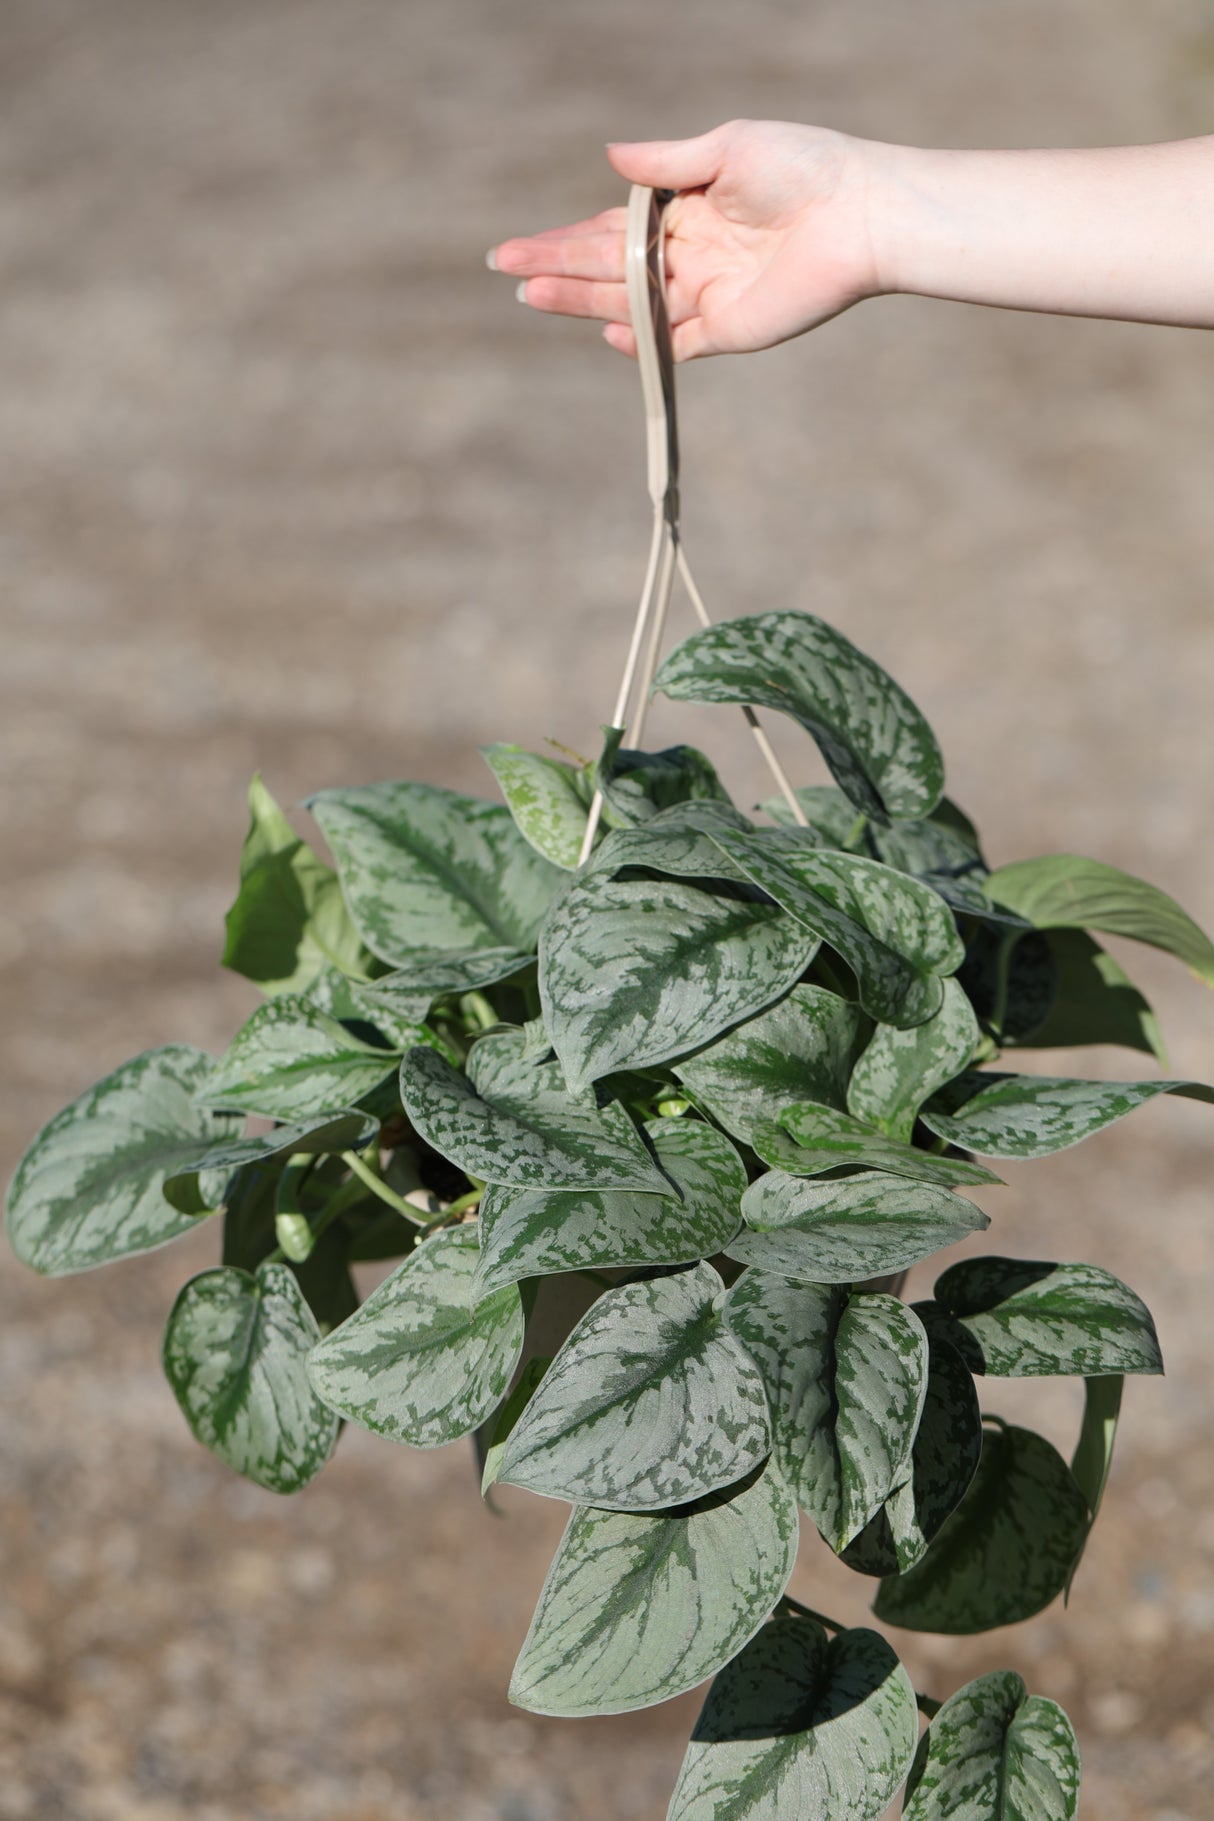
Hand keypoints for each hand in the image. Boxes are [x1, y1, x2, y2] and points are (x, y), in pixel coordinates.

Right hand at [488, 120, 888, 360]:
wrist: (861, 214)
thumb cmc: (804, 167)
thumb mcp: (727, 149)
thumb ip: (666, 164)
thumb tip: (609, 158)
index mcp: (686, 211)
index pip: (610, 230)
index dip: (563, 239)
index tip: (518, 248)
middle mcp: (689, 256)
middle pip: (609, 268)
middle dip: (556, 268)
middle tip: (506, 272)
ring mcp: (706, 296)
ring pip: (630, 304)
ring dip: (581, 300)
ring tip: (533, 296)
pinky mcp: (729, 329)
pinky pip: (675, 343)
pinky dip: (640, 341)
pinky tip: (605, 331)